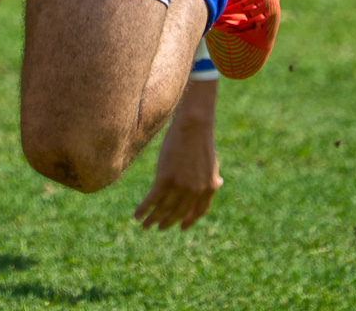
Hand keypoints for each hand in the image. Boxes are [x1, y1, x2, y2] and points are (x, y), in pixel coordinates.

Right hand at [133, 98, 221, 230]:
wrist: (193, 127)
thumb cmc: (201, 141)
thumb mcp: (212, 163)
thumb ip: (213, 177)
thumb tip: (218, 183)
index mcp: (208, 188)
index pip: (198, 212)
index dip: (189, 221)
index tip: (181, 227)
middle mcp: (195, 191)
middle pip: (179, 212)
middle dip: (167, 222)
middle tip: (158, 228)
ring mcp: (180, 186)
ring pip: (164, 209)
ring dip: (153, 219)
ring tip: (144, 226)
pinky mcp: (165, 178)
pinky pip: (153, 199)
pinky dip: (144, 209)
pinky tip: (136, 215)